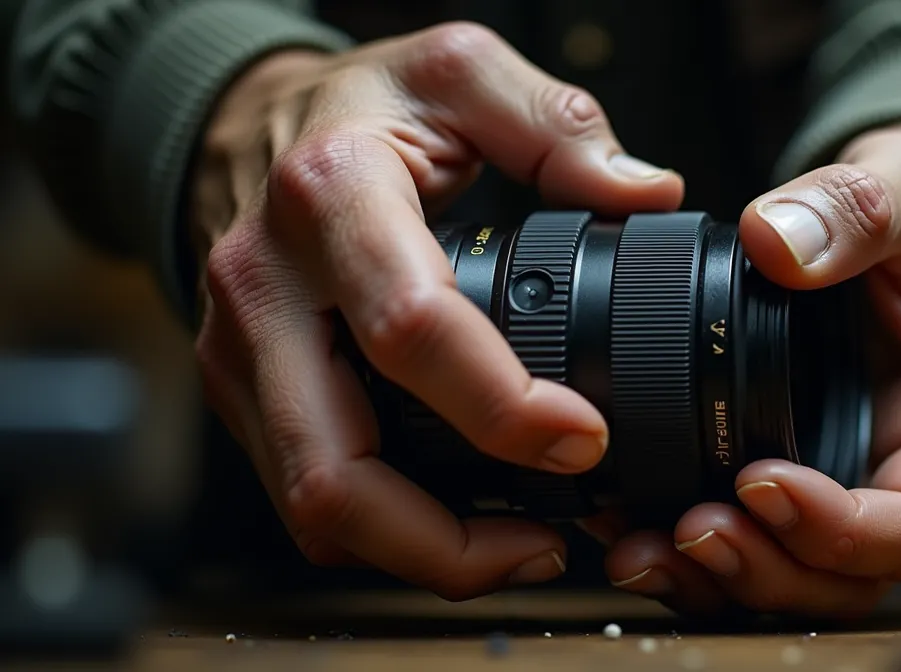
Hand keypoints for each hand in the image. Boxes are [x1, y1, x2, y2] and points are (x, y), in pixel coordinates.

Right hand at [191, 22, 681, 599]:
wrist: (242, 124)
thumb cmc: (357, 105)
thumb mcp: (458, 73)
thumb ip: (557, 125)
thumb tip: (649, 195)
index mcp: (330, 200)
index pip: (411, 328)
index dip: (502, 407)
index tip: (583, 440)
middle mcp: (265, 290)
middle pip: (336, 468)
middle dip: (451, 540)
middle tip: (553, 543)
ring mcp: (241, 355)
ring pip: (313, 509)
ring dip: (423, 555)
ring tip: (524, 550)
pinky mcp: (242, 395)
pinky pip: (307, 495)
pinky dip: (388, 534)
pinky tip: (463, 524)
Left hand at [595, 122, 900, 616]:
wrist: (890, 230)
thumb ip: (858, 207)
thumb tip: (776, 242)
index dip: (839, 530)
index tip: (762, 481)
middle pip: (847, 579)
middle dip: (768, 570)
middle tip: (692, 528)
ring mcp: (847, 487)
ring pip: (792, 579)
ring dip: (718, 578)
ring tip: (642, 546)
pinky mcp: (793, 481)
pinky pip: (747, 541)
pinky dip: (687, 551)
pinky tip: (629, 526)